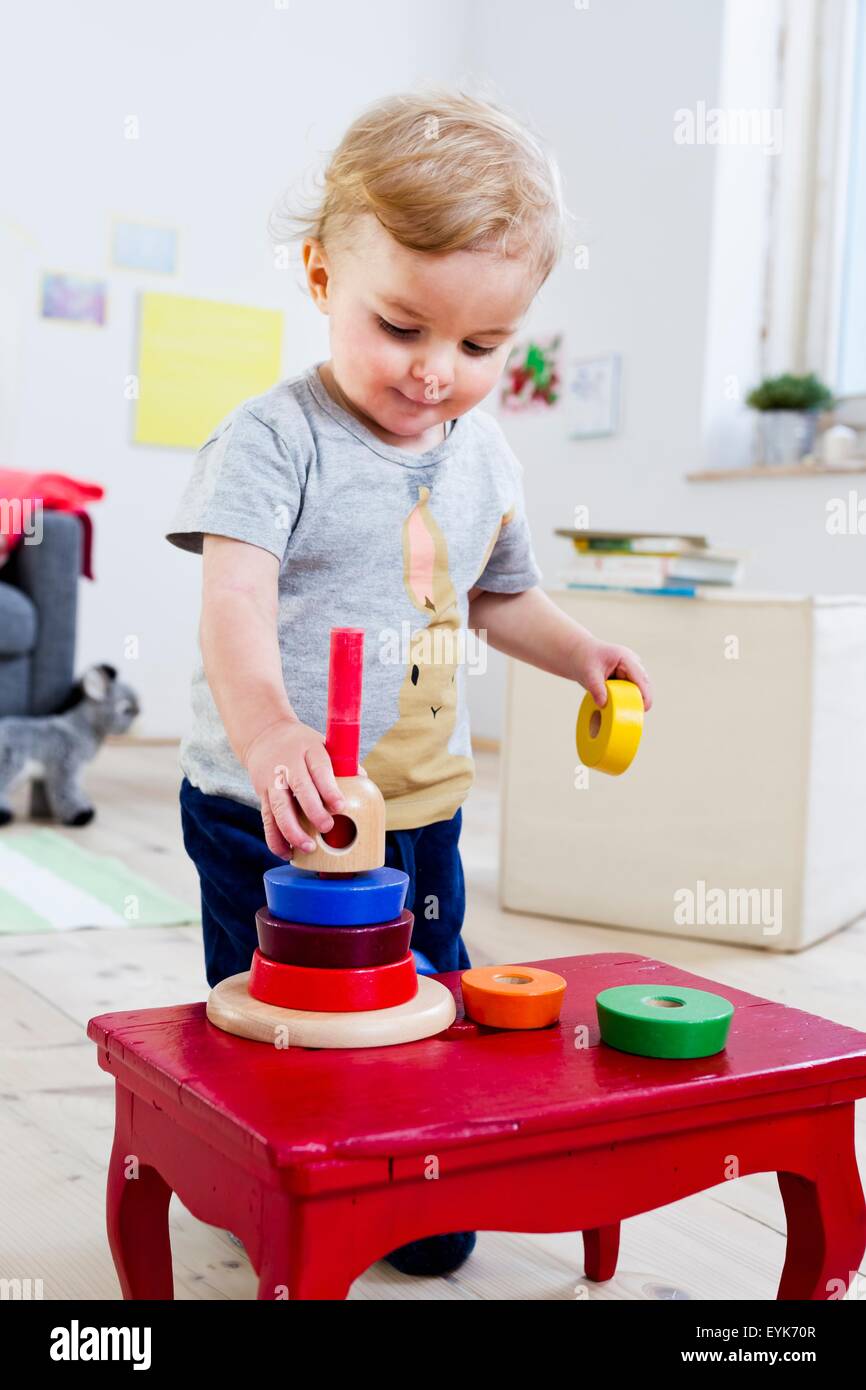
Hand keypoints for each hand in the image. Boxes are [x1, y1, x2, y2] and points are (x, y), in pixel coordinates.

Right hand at [243, 718, 363, 859]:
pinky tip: (286, 852)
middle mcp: (288, 765)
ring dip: (292, 830)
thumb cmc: (303, 745)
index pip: (320, 769)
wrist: (264, 735)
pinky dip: (275, 838)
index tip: (341, 806)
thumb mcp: (323, 745)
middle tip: (327, 827)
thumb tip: (363, 781)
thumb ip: (341, 764)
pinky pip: (267, 820)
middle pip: (299, 789)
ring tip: (308, 848)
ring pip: (279, 808)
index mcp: (309, 751)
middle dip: (313, 811)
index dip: (329, 789)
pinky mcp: (262, 795)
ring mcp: (272, 781)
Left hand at [570, 637, 652, 710]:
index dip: (645, 693)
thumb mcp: (588, 673)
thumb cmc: (582, 659)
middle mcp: (631, 663)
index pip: (641, 677)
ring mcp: (629, 670)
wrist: (576, 654)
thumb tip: (603, 704)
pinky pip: (629, 690)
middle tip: (635, 715)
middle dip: (642, 698)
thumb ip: (596, 688)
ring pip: (637, 688)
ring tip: (627, 713)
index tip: (645, 708)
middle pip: (643, 683)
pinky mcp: (624, 677)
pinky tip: (620, 708)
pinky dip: (626, 699)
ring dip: (634, 699)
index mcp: (625, 658)